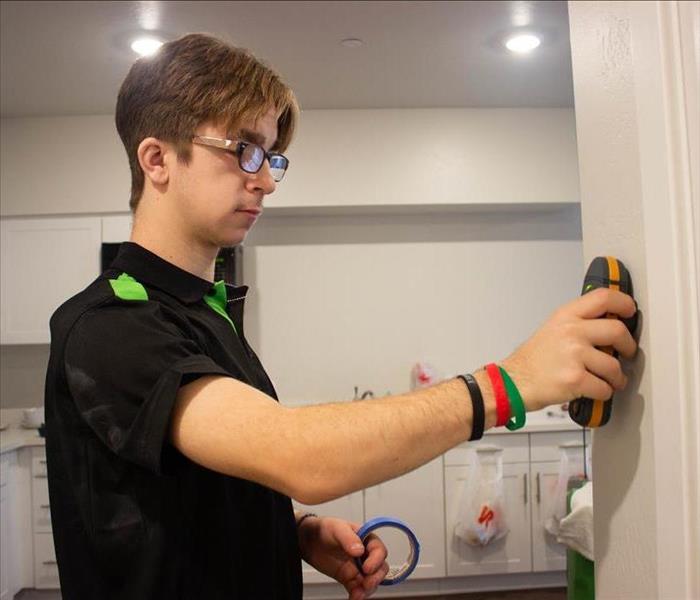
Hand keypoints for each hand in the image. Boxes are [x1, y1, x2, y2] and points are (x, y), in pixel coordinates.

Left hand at [297, 516, 388, 599]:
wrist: (310, 541)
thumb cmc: (325, 529)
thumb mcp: (337, 528)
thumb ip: (348, 538)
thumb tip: (360, 550)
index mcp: (366, 539)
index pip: (379, 550)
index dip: (376, 560)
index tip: (367, 568)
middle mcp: (366, 554)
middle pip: (380, 568)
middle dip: (375, 578)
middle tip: (366, 584)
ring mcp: (358, 568)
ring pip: (370, 581)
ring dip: (367, 590)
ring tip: (358, 595)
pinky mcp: (349, 579)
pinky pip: (358, 589)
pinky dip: (358, 595)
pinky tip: (353, 598)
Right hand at [501, 288, 637, 410]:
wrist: (513, 382)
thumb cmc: (532, 360)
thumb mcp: (552, 329)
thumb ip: (579, 322)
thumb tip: (607, 324)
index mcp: (565, 316)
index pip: (603, 298)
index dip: (623, 303)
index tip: (630, 311)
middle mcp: (571, 332)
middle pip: (617, 331)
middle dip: (628, 346)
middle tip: (626, 352)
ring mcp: (574, 355)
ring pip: (614, 366)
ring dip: (616, 377)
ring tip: (609, 379)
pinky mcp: (575, 379)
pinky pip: (605, 388)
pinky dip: (604, 393)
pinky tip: (595, 390)